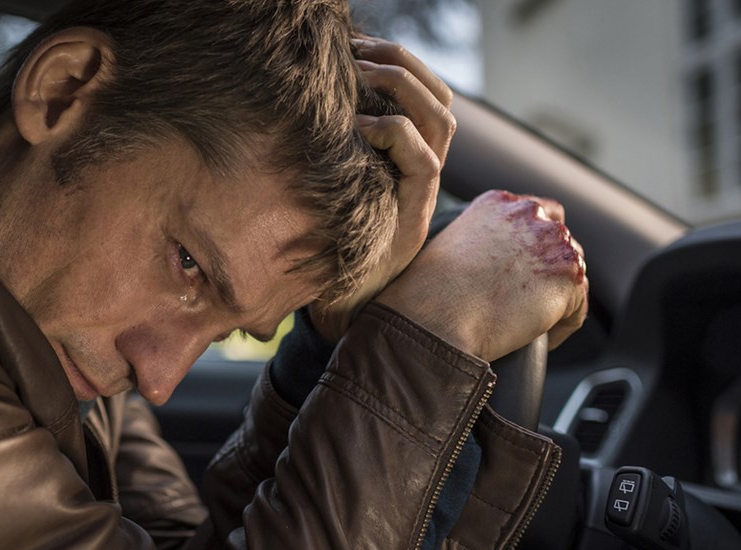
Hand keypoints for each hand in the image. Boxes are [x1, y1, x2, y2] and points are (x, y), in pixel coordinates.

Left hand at [310, 37, 455, 340]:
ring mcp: (422, 195)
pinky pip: (424, 161)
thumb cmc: (323, 251)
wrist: (340, 311)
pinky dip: (394, 134)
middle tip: (359, 48)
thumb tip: (300, 114)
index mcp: (406, 162)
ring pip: (441, 120)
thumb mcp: (326, 191)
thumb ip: (331, 155)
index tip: (357, 46)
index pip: (426, 97)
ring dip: (401, 87)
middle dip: (401, 62)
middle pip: (439, 99)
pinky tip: (357, 126)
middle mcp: (421, 174)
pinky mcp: (414, 216)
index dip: (400, 64)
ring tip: (358, 73)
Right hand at [374, 190, 588, 361]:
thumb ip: (482, 240)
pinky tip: (539, 340)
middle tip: (525, 302)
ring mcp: (552, 243)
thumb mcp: (450, 245)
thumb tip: (495, 264)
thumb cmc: (428, 293)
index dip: (536, 244)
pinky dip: (562, 327)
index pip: (540, 213)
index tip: (525, 271)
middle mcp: (529, 214)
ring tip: (530, 325)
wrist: (435, 318)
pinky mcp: (568, 277)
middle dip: (548, 272)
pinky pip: (577, 308)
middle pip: (561, 242)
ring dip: (556, 299)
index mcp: (498, 202)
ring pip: (572, 275)